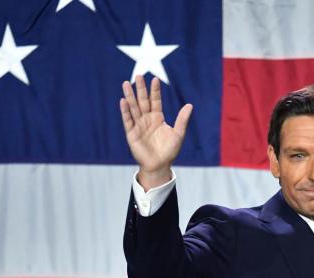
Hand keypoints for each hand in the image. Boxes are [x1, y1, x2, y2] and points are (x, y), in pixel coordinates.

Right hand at [119, 74, 192, 188]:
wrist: (159, 165)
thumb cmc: (169, 151)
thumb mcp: (178, 134)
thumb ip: (182, 120)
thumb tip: (190, 105)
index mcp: (157, 118)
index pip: (155, 101)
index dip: (155, 90)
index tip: (154, 79)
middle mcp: (147, 119)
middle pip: (142, 101)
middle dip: (141, 89)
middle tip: (138, 75)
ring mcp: (138, 125)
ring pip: (133, 108)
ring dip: (129, 96)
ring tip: (126, 84)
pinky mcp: (131, 133)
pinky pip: (127, 120)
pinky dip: (125, 111)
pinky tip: (123, 101)